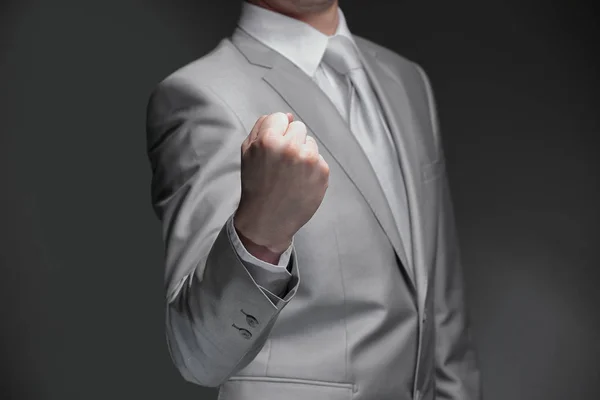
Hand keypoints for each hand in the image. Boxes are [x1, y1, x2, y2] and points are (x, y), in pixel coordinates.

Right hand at [234, 112, 329, 253]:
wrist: (268, 219)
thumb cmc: (255, 185)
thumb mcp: (247, 152)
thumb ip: (262, 127)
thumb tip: (288, 116)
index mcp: (269, 140)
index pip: (280, 118)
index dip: (276, 133)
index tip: (272, 149)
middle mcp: (291, 147)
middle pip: (298, 127)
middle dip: (291, 140)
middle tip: (282, 163)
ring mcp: (310, 160)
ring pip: (310, 143)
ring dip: (303, 153)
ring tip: (290, 174)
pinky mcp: (323, 172)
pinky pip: (319, 159)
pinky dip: (312, 169)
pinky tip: (300, 182)